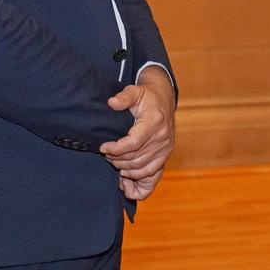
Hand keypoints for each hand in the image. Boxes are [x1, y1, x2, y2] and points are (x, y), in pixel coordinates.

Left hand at [100, 66, 174, 197]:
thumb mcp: (135, 91)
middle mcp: (163, 137)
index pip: (133, 143)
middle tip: (106, 154)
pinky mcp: (166, 154)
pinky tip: (126, 175)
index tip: (103, 147)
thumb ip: (123, 97)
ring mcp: (166, 148)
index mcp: (155, 121)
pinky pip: (153, 174)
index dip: (116, 149)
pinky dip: (138, 178)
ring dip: (124, 168)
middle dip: (117, 159)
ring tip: (113, 162)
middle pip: (136, 158)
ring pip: (142, 168)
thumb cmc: (147, 96)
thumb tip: (112, 102)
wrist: (164, 98)